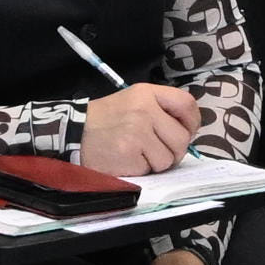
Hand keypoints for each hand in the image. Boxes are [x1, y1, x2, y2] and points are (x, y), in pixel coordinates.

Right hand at [79, 84, 201, 177]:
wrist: (72, 134)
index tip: (187, 131)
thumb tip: (189, 129)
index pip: (186, 103)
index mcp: (146, 93)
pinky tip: (127, 160)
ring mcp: (137, 133)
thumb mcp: (132, 101)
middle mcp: (144, 110)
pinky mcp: (129, 155)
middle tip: (155, 149)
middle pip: (181, 138)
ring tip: (137, 153)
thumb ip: (160, 109)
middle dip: (173, 150)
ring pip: (169, 158)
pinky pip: (151, 170)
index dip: (192, 121)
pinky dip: (142, 170)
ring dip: (156, 162)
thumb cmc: (106, 120)